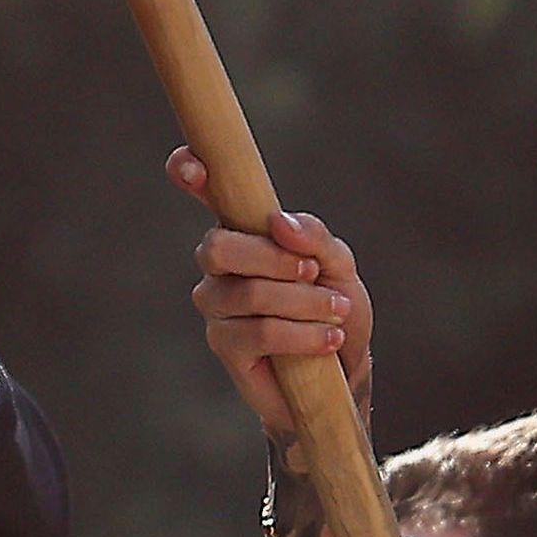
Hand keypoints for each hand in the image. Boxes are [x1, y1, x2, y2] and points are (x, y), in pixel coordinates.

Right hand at [169, 150, 369, 434]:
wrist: (347, 368)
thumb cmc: (337, 307)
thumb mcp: (340, 266)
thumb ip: (315, 237)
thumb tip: (280, 224)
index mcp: (243, 231)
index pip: (204, 192)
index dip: (189, 172)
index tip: (195, 168)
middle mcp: (219, 264)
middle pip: (218, 247)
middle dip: (274, 259)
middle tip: (314, 272)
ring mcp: (217, 305)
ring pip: (247, 293)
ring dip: (303, 303)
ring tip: (338, 312)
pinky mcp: (226, 346)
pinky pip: (256, 333)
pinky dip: (301, 335)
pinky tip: (329, 338)